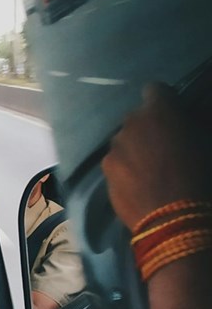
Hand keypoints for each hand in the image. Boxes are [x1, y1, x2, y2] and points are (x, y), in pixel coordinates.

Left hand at [101, 83, 211, 229]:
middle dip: (147, 128)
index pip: (155, 89)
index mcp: (160, 111)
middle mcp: (132, 123)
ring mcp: (115, 146)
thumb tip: (185, 123)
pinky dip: (124, 168)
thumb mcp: (204, 143)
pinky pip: (116, 161)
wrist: (175, 219)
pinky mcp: (106, 169)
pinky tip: (138, 185)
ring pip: (124, 140)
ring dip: (134, 148)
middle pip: (137, 118)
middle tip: (162, 148)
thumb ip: (191, 125)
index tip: (172, 115)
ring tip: (149, 171)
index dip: (164, 101)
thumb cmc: (201, 177)